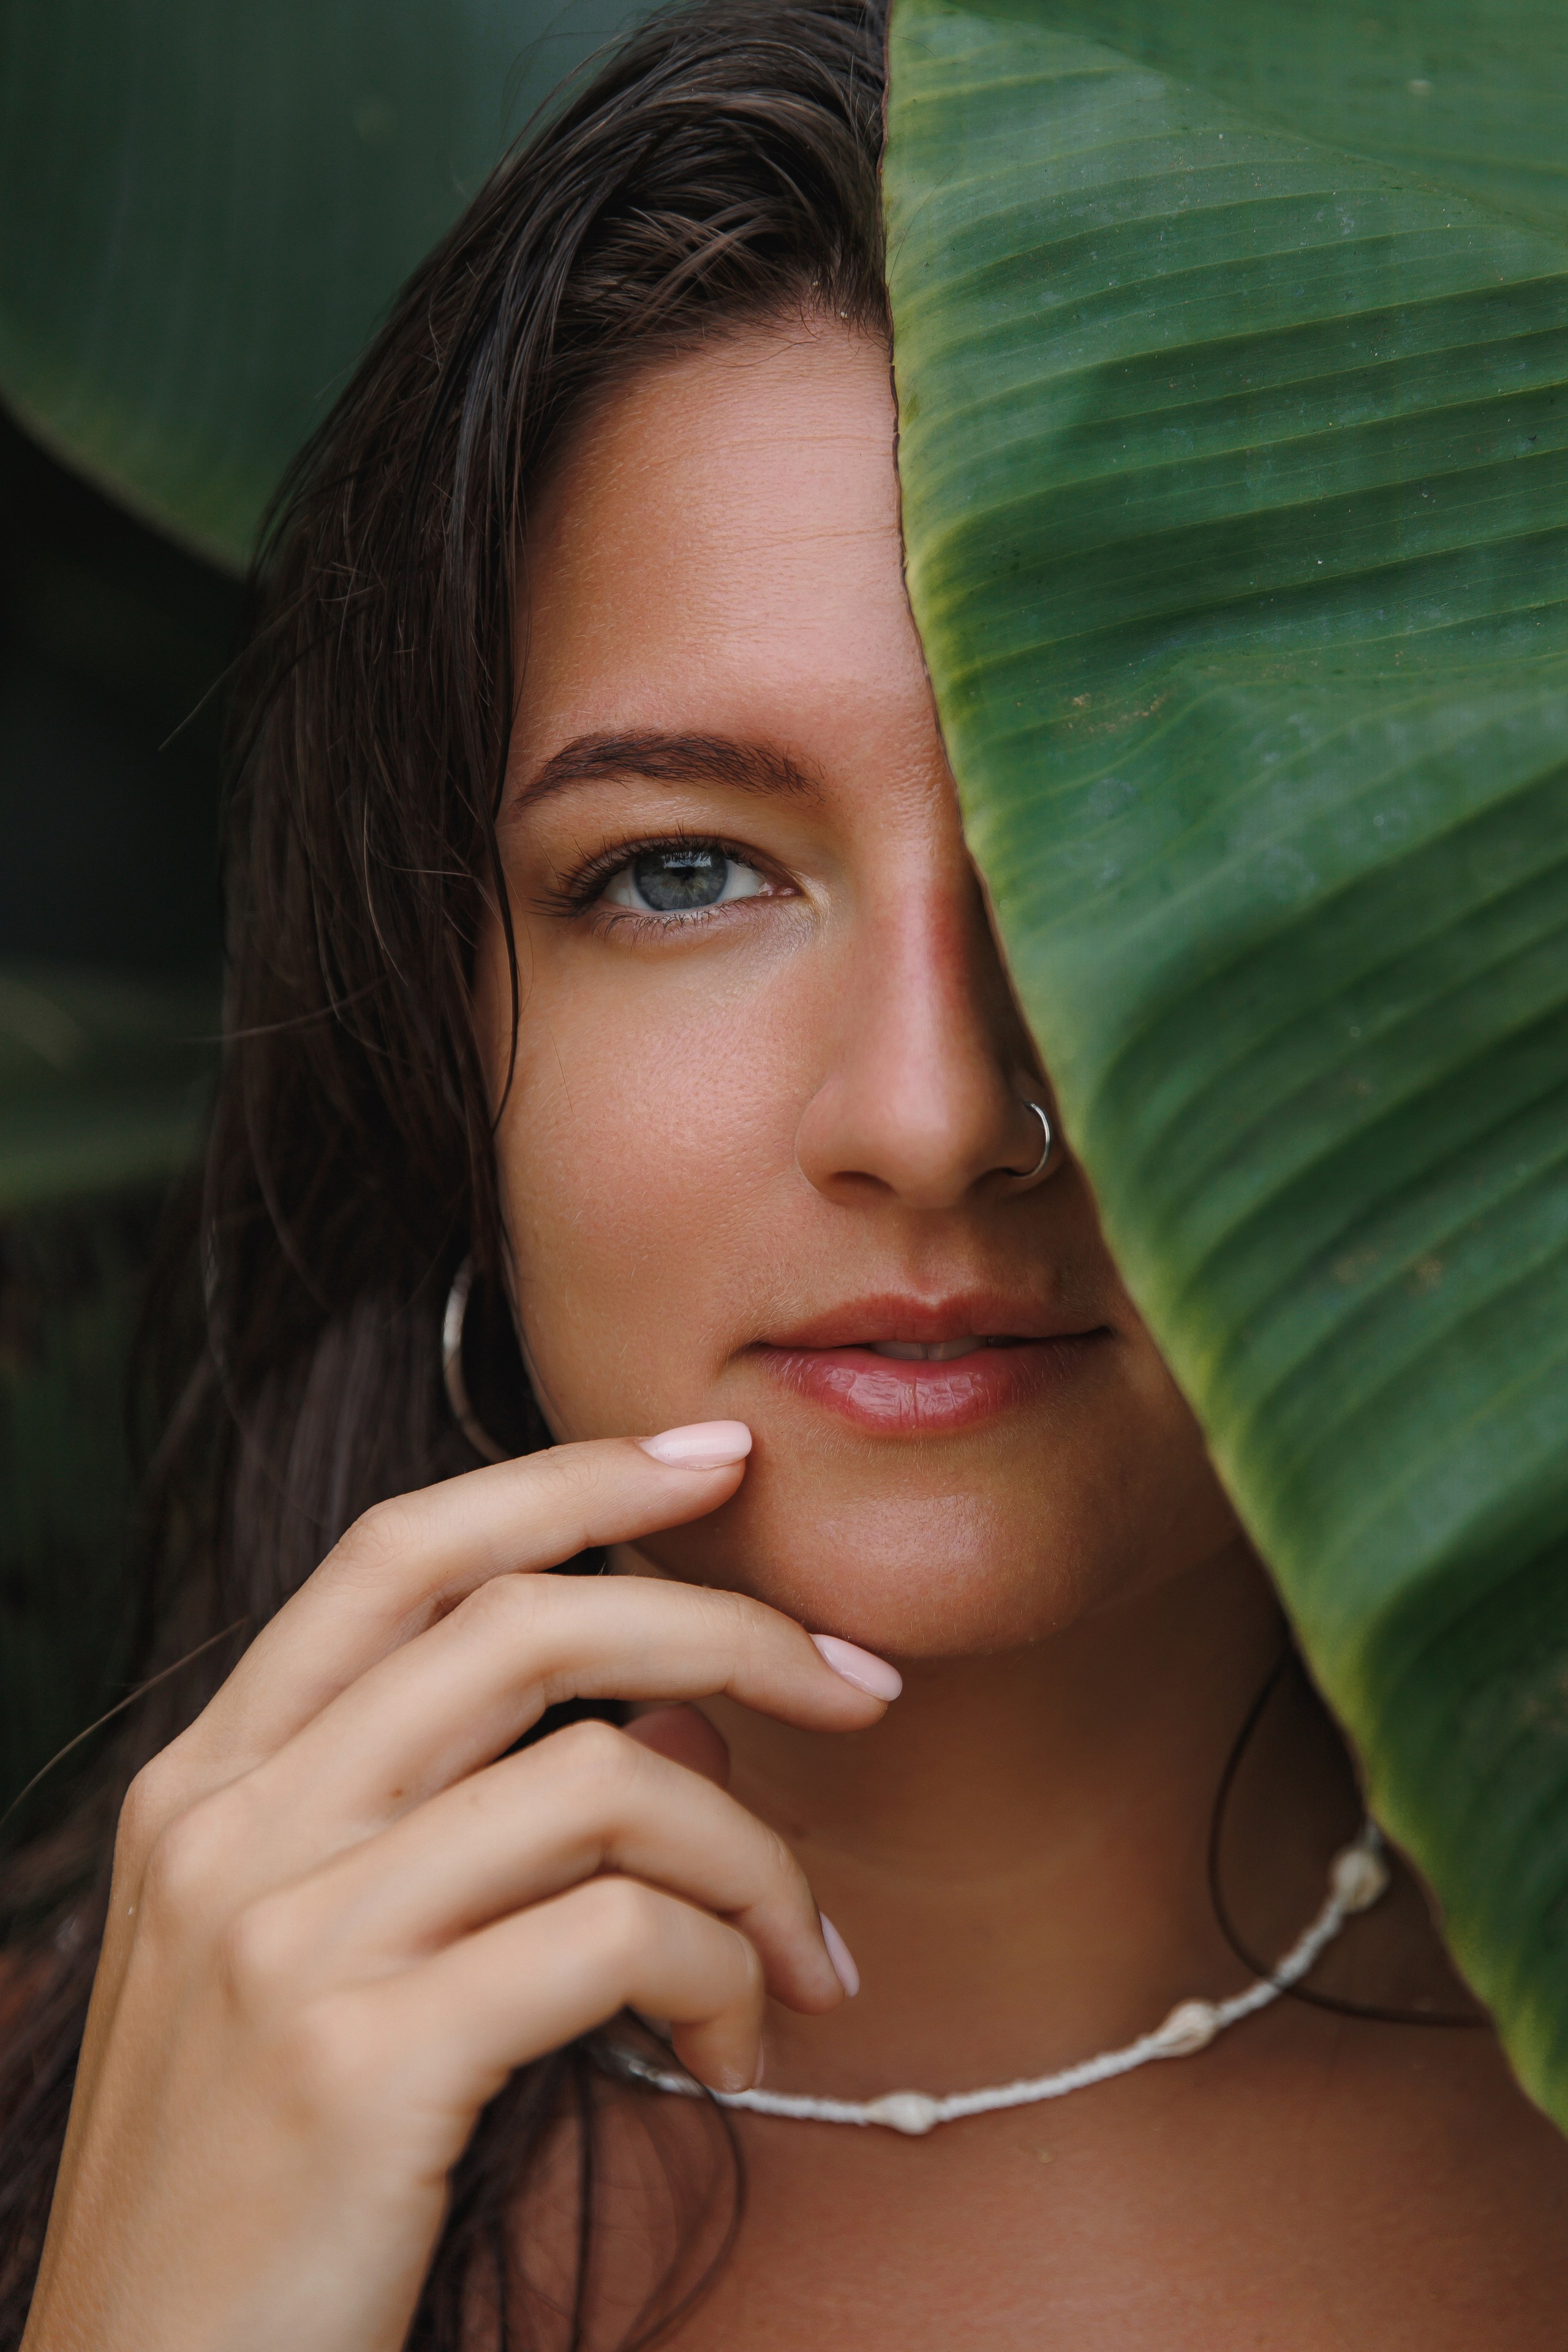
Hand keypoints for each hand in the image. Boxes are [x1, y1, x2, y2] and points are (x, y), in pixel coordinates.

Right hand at [22, 1426, 894, 2351]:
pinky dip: (723, 1970)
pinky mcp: (359, 2063)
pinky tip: (737, 2044)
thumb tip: (689, 1726)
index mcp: (208, 1783)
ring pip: (605, 1779)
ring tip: (807, 1955)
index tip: (720, 1460)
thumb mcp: (328, 1966)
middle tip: (861, 1685)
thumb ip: (475, 1823)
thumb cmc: (264, 2185)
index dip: (574, 1476)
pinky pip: (619, 1936)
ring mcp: (284, 1939)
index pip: (404, 1551)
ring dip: (756, 1857)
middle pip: (525, 1627)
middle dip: (728, 1630)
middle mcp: (231, 1829)